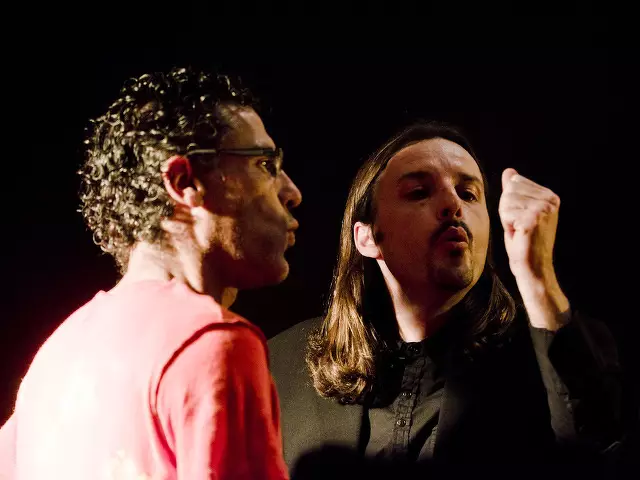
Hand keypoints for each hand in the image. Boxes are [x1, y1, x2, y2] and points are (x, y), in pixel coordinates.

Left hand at [499, 168, 569, 329]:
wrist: (533, 268)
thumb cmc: (524, 242)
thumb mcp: (518, 212)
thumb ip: (514, 191)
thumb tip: (509, 171)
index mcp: (549, 196)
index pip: (514, 182)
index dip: (510, 203)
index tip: (521, 219)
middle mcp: (550, 200)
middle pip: (509, 190)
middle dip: (507, 210)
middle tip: (519, 227)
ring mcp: (543, 209)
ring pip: (506, 201)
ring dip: (507, 219)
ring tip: (519, 231)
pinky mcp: (533, 220)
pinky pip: (505, 213)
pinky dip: (507, 226)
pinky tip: (519, 235)